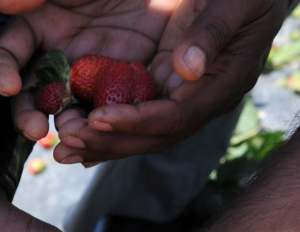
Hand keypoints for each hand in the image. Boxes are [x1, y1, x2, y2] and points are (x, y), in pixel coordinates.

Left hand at [0, 0, 287, 162]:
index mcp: (221, 84)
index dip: (136, 122)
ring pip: (137, 132)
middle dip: (108, 141)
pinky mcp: (163, 88)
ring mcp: (181, 98)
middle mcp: (199, 101)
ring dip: (98, 142)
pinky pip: (130, 115)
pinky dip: (101, 127)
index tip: (98, 118)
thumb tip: (187, 70)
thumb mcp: (239, 1)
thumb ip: (213, 31)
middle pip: (151, 136)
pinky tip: (72, 133)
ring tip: (60, 148)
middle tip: (67, 142)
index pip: (175, 117)